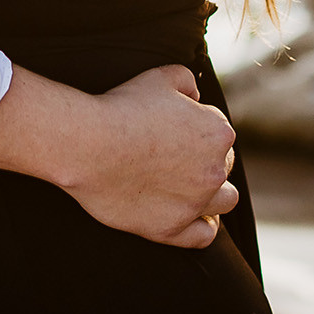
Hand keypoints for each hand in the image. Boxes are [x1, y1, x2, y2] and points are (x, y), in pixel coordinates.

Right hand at [59, 65, 239, 249]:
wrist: (89, 144)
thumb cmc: (122, 108)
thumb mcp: (160, 77)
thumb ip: (187, 80)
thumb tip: (195, 95)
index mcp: (218, 132)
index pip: (219, 133)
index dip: (198, 130)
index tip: (177, 132)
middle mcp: (215, 170)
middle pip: (224, 166)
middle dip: (205, 161)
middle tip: (176, 158)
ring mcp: (195, 202)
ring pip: (224, 202)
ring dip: (213, 194)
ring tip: (192, 190)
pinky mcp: (171, 228)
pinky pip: (203, 236)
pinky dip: (202, 227)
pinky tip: (192, 218)